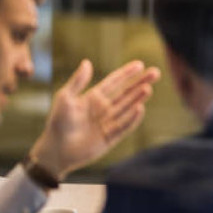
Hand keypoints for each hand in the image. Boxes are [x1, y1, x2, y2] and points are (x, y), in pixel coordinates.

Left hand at [30, 59, 160, 179]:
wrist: (56, 151)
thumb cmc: (58, 123)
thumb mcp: (65, 98)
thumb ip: (78, 81)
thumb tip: (87, 62)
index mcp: (94, 98)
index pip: (114, 82)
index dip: (127, 73)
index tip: (140, 64)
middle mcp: (104, 108)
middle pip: (126, 92)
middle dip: (140, 82)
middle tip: (156, 72)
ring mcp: (109, 122)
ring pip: (128, 107)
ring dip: (138, 98)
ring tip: (148, 88)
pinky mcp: (111, 137)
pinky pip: (125, 126)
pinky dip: (133, 118)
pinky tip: (140, 108)